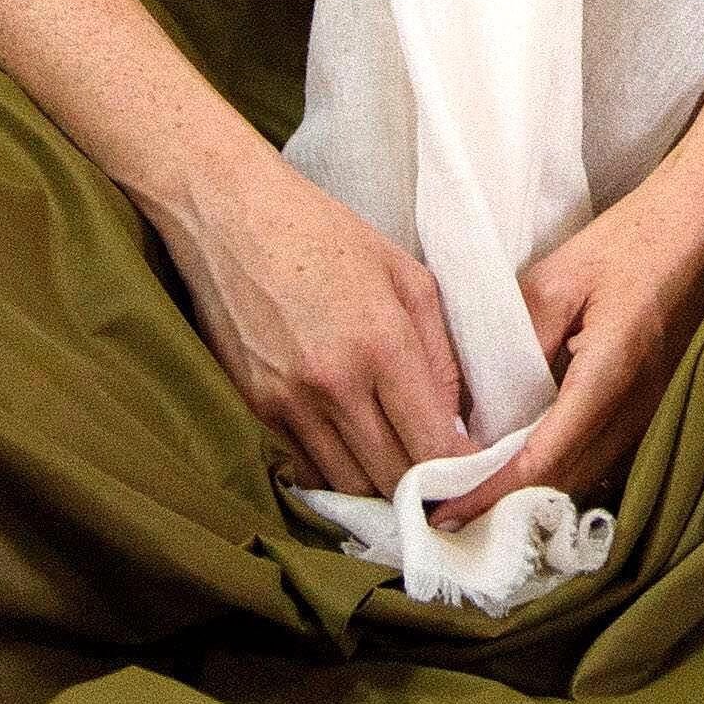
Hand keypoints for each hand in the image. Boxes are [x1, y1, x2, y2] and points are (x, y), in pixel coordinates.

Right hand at [156, 147, 470, 501]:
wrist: (230, 215)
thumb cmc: (327, 235)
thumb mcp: (407, 275)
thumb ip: (441, 351)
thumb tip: (459, 417)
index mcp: (383, 344)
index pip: (432, 444)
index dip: (460, 470)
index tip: (473, 471)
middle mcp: (334, 383)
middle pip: (390, 477)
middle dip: (423, 488)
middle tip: (442, 481)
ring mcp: (287, 401)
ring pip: (346, 483)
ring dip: (377, 485)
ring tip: (399, 469)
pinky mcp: (252, 407)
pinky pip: (303, 467)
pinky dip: (332, 472)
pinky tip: (352, 453)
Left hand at [431, 166, 703, 530]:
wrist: (701, 226)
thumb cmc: (629, 242)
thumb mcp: (558, 279)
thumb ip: (516, 341)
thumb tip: (477, 407)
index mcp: (609, 373)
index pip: (542, 458)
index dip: (491, 492)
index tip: (446, 512)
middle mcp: (638, 407)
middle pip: (563, 482)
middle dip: (504, 505)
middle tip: (447, 513)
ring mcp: (654, 413)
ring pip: (586, 478)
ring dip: (533, 495)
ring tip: (478, 498)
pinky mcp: (658, 408)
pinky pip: (606, 461)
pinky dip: (564, 475)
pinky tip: (530, 472)